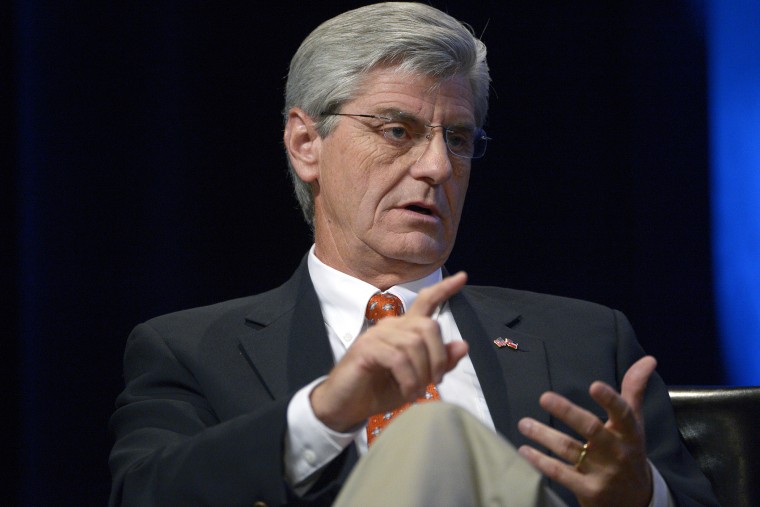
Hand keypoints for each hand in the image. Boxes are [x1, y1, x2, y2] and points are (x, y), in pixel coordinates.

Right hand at [310, 272, 469, 431]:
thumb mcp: (416, 380)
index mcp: (403, 329)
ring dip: (421, 373)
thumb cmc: (378, 391)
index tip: (463, 277)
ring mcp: (376, 335)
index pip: (426, 301)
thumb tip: (463, 345)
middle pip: (429, 326)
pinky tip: (407, 392)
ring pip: (415, 344)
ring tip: (416, 392)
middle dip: (439, 357)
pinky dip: (408, 379)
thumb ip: (439, 363)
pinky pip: (398, 358)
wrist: (345, 407)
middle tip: (435, 381)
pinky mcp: (366, 348)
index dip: (444, 289)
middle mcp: (390, 326)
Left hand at [517, 356, 656, 506]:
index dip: (610, 400)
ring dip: (544, 435)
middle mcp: (617, 451)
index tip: (594, 385)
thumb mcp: (635, 423)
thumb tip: (648, 359)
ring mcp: (603, 473)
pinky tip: (525, 450)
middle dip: (567, 412)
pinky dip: (541, 462)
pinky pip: (561, 473)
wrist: (636, 500)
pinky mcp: (589, 490)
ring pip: (570, 449)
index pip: (623, 413)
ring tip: (524, 423)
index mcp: (629, 432)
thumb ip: (634, 390)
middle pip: (591, 428)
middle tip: (544, 397)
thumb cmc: (629, 451)